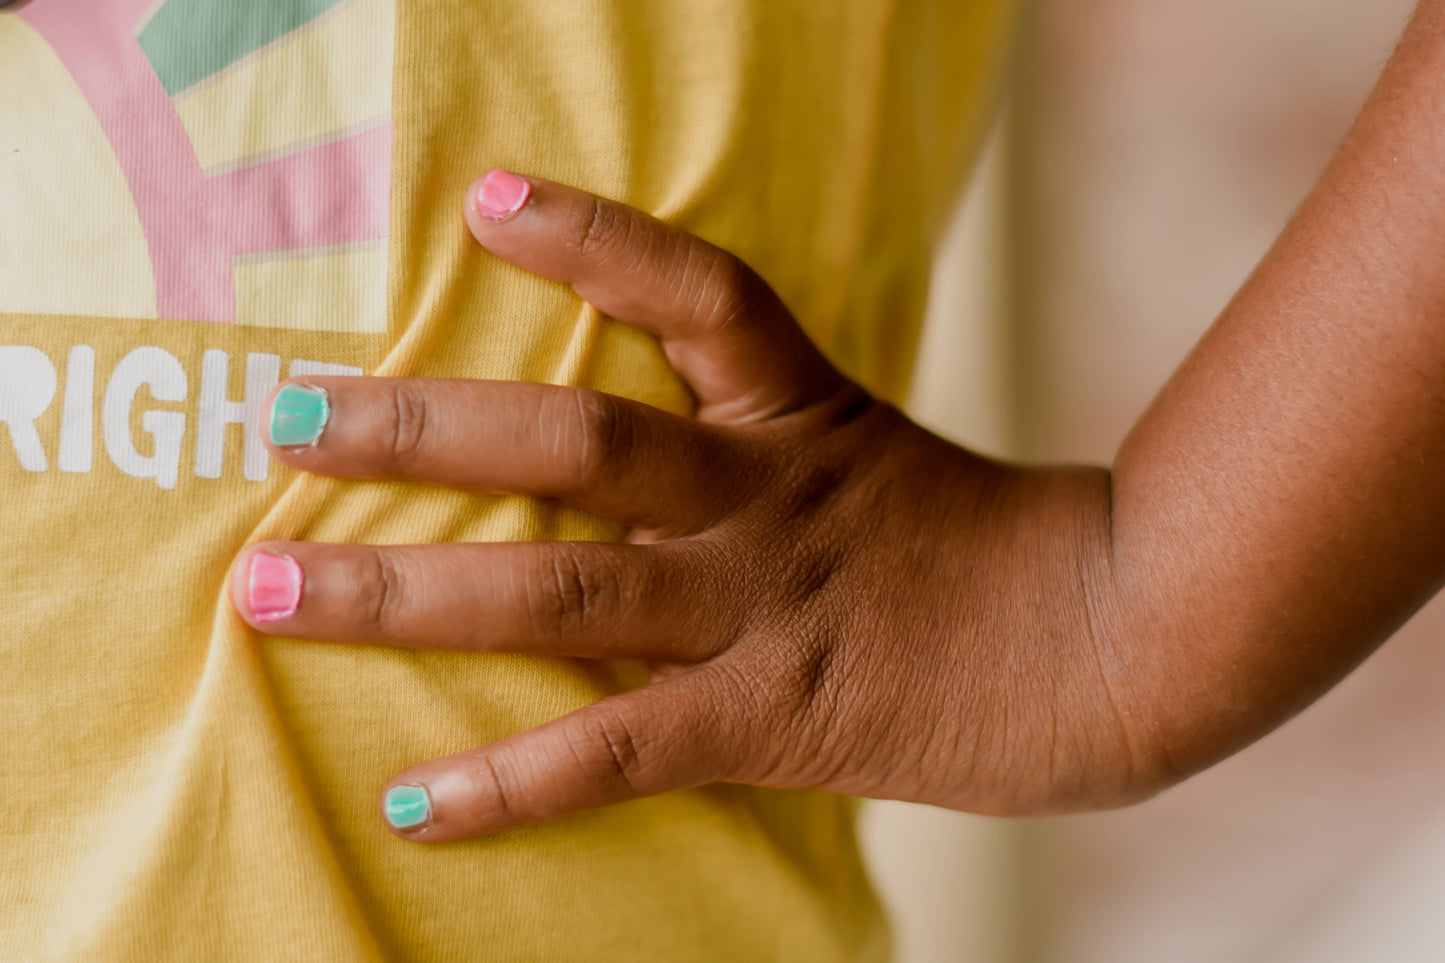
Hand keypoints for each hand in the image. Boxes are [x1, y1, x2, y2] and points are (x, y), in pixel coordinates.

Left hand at [230, 171, 1143, 842]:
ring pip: (566, 592)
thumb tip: (623, 448)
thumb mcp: (867, 455)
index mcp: (798, 414)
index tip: (486, 199)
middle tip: (289, 416)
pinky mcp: (774, 721)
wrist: (1109, 643)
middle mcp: (766, 500)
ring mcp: (764, 609)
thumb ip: (760, 440)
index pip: (698, 294)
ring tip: (274, 596)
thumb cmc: (975, 548)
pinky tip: (412, 798)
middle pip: (577, 444)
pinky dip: (511, 780)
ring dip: (409, 595)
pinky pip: (620, 749)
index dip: (592, 239)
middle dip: (421, 432)